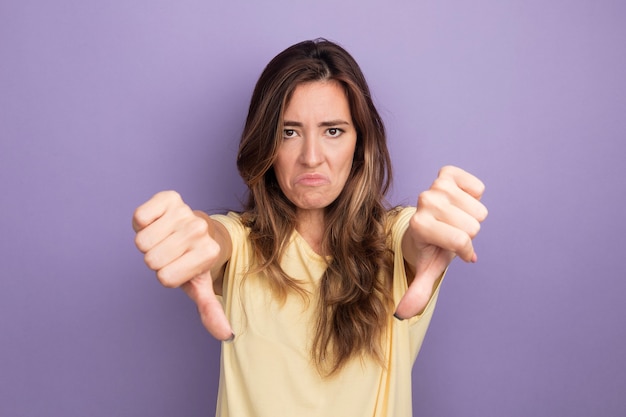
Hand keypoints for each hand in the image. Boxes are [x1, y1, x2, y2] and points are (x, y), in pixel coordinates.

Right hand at [132, 191, 233, 340]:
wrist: (200, 229)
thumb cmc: (196, 260)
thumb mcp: (202, 285)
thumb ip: (212, 311)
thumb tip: (227, 335)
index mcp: (208, 253)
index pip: (165, 278)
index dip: (167, 276)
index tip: (179, 267)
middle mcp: (199, 230)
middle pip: (152, 260)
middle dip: (157, 260)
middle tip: (172, 252)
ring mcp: (185, 212)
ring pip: (142, 241)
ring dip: (148, 241)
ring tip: (166, 238)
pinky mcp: (169, 197)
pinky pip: (139, 216)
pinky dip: (142, 222)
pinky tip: (158, 222)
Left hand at [395, 166, 487, 318]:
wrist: (428, 222)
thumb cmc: (430, 247)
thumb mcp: (427, 269)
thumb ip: (417, 290)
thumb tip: (401, 315)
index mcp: (419, 225)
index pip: (462, 241)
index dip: (464, 250)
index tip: (452, 250)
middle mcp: (425, 202)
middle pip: (473, 226)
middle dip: (467, 233)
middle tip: (451, 233)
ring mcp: (435, 186)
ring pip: (479, 209)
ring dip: (471, 217)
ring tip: (454, 219)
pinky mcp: (447, 173)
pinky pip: (478, 188)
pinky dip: (474, 196)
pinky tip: (459, 202)